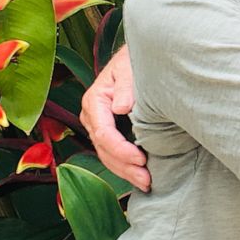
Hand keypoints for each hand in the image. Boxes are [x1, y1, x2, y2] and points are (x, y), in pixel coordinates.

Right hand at [80, 45, 149, 191]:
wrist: (134, 56)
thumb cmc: (133, 60)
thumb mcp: (130, 68)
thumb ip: (127, 86)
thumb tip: (122, 107)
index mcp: (94, 101)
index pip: (104, 134)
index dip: (122, 150)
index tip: (142, 159)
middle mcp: (92, 115)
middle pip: (104, 149)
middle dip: (125, 167)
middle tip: (147, 180)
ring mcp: (98, 124)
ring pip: (106, 155)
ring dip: (125, 171)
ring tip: (146, 183)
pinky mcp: (108, 128)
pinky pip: (112, 151)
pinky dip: (125, 165)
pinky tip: (140, 174)